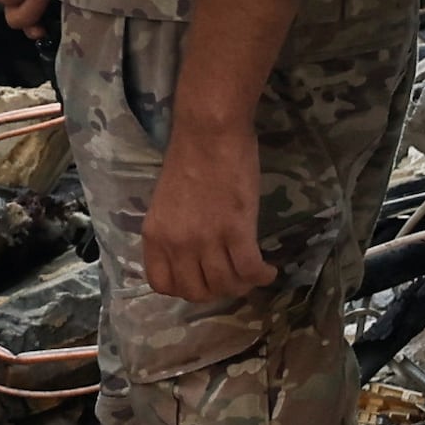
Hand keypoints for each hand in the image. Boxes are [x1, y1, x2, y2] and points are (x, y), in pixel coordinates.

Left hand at [145, 114, 270, 304]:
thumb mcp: (167, 205)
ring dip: (243, 285)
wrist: (209, 133)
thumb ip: (174, 233)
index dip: (185, 289)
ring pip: (225, 285)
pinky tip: (269, 270)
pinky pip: (249, 270)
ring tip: (253, 273)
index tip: (202, 280)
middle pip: (197, 291)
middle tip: (232, 278)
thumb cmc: (189, 158)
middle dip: (217, 291)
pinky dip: (262, 276)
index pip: (163, 285)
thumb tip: (193, 257)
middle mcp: (177, 243)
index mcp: (155, 236)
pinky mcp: (236, 230)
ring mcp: (206, 239)